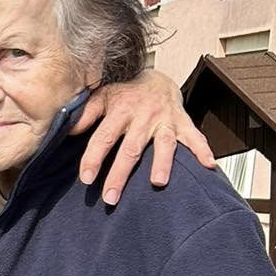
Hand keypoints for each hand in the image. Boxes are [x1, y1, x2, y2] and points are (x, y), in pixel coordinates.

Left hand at [71, 67, 215, 205]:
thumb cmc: (123, 92)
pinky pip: (194, 136)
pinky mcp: (182, 122)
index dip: (94, 158)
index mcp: (120, 109)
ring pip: (163, 144)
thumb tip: (67, 129)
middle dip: (120, 174)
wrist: (155, 77)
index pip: (104, 137)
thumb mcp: (101, 96)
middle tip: (111, 198)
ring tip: (157, 183)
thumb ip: (85, 113)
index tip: (86, 179)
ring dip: (162, 163)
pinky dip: (202, 150)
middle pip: (131, 148)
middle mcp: (143, 115)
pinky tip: (209, 165)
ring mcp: (165, 120)